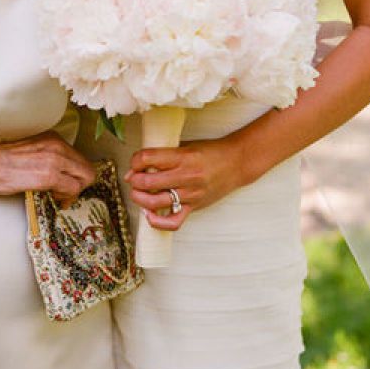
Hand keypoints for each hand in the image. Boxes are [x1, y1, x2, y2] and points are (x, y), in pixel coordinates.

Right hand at [0, 132, 95, 201]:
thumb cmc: (3, 161)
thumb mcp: (33, 150)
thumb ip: (50, 157)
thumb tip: (62, 174)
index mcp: (54, 138)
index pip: (80, 158)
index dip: (76, 175)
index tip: (67, 185)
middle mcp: (58, 146)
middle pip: (87, 169)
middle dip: (80, 185)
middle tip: (67, 195)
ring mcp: (55, 160)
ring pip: (84, 179)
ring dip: (74, 192)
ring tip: (59, 198)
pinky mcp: (49, 176)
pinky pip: (72, 189)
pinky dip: (67, 197)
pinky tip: (55, 199)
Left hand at [124, 136, 244, 231]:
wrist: (236, 163)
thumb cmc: (210, 152)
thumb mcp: (186, 146)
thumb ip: (163, 155)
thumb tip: (135, 169)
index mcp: (182, 156)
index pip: (148, 158)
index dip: (135, 160)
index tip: (135, 162)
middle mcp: (186, 176)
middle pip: (148, 182)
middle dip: (134, 181)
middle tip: (133, 178)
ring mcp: (190, 194)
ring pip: (156, 202)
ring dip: (140, 199)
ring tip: (138, 193)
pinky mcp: (194, 207)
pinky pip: (173, 222)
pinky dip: (157, 222)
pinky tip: (149, 214)